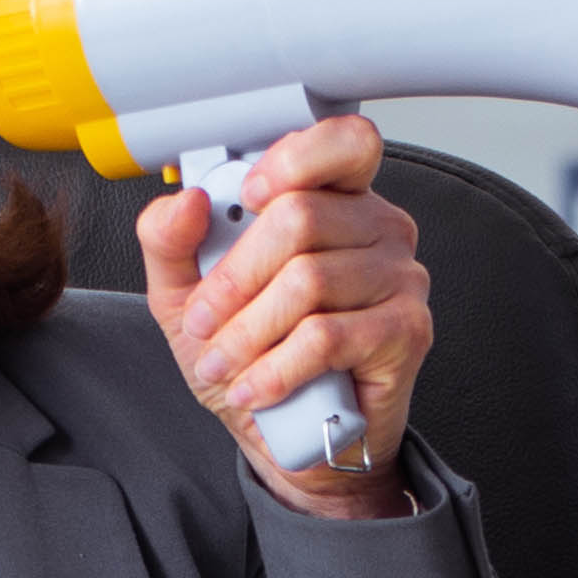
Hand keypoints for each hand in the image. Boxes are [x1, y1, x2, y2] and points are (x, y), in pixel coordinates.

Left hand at [138, 112, 433, 507]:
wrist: (289, 435)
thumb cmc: (251, 354)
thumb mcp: (187, 295)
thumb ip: (170, 240)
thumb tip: (185, 200)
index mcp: (335, 198)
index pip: (343, 141)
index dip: (293, 159)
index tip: (246, 196)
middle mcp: (378, 227)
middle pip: (301, 218)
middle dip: (234, 278)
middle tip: (204, 319)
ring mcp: (401, 277)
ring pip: (308, 282)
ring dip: (247, 333)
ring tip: (223, 363)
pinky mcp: (407, 331)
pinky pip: (328, 337)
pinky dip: (276, 368)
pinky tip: (255, 386)